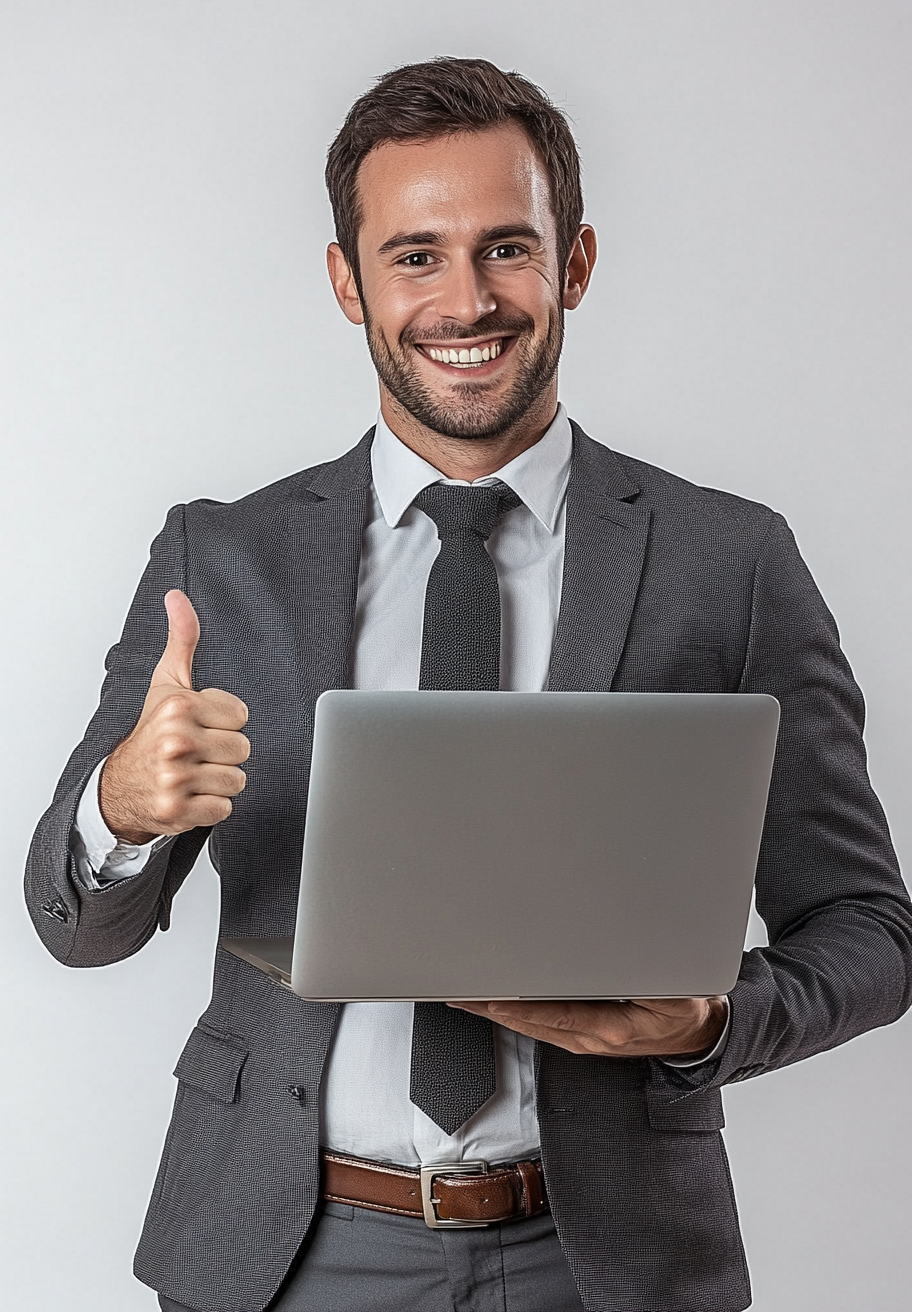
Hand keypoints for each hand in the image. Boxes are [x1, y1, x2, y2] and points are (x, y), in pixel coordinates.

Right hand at [99, 590, 249, 843]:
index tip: (200, 725)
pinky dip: (210, 806)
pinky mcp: (176, 811)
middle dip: (223, 753)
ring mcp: (174, 779)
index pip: (241, 717)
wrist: (119, 786)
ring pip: (237, 780)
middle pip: (243, 750)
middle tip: (196, 752)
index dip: (224, 722)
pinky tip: (189, 795)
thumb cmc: (151, 731)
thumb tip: (177, 595)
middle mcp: (175, 742)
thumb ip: (182, 639)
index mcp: (179, 707)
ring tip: (192, 773)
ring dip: (218, 781)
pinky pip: (224, 808)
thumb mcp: (167, 683)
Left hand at [448, 995, 727, 1058]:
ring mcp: (584, 1041)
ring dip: (497, 1010)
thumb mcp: (678, 987)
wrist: (700, 1035)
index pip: (555, 1015)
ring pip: (530, 1026)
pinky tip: (496, 1002)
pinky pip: (540, 1026)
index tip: (491, 995)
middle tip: (459, 990)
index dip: (520, 1006)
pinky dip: (514, 1013)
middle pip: (532, 1022)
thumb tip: (617, 952)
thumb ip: (647, 973)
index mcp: (611, 1028)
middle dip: (493, 1006)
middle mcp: (591, 1038)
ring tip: (466, 995)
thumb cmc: (687, 1007)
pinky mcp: (582, 1037)